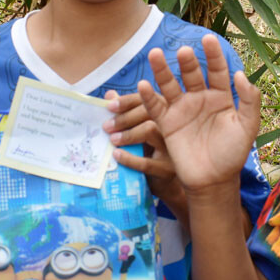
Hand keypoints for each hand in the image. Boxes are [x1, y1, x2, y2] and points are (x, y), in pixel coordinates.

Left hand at [104, 90, 183, 212]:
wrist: (167, 183)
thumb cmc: (151, 152)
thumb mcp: (138, 131)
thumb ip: (125, 113)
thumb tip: (109, 95)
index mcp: (164, 112)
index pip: (145, 100)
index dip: (126, 101)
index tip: (109, 106)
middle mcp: (171, 125)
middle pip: (148, 112)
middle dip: (124, 117)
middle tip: (106, 126)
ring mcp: (172, 146)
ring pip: (150, 131)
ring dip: (128, 134)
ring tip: (112, 139)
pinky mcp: (169, 168)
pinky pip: (148, 162)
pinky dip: (130, 158)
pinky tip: (117, 155)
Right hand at [137, 34, 259, 193]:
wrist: (213, 181)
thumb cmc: (232, 154)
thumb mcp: (247, 126)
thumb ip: (248, 101)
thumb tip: (241, 74)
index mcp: (221, 97)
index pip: (217, 70)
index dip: (213, 55)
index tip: (209, 39)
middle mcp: (200, 99)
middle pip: (191, 74)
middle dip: (187, 61)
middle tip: (183, 50)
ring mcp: (182, 110)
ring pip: (170, 85)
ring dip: (162, 70)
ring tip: (154, 54)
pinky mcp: (167, 123)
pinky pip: (156, 107)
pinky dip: (149, 96)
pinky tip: (143, 85)